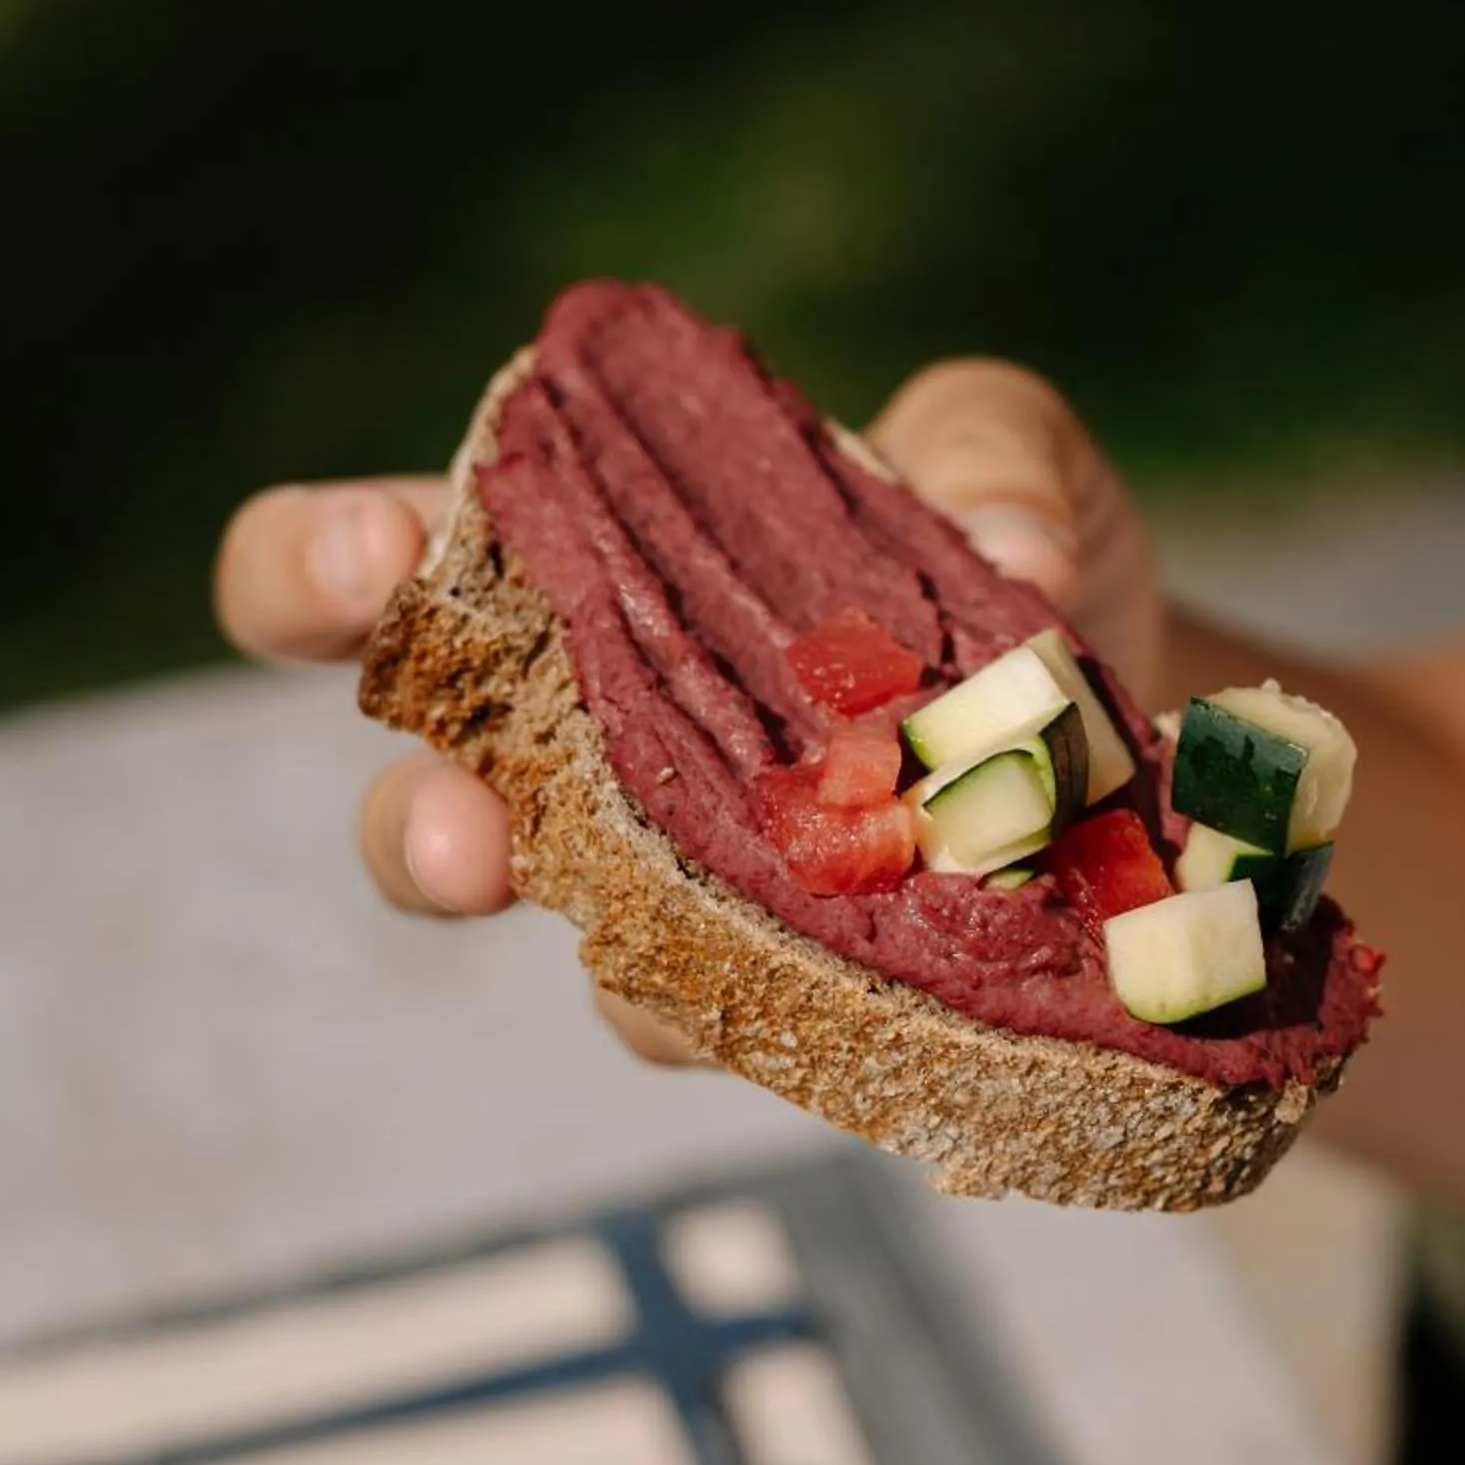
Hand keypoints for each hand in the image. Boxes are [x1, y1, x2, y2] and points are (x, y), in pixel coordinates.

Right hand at [212, 360, 1161, 1058]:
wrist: (1144, 719)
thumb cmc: (1001, 556)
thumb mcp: (1003, 450)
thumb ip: (987, 444)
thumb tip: (1013, 543)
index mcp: (575, 571)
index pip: (379, 567)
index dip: (320, 568)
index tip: (373, 561)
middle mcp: (591, 750)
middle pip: (418, 808)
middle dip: (418, 828)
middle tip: (466, 840)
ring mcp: (688, 890)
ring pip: (591, 952)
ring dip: (624, 957)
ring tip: (685, 946)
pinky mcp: (800, 993)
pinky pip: (764, 1019)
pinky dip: (810, 999)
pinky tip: (872, 986)